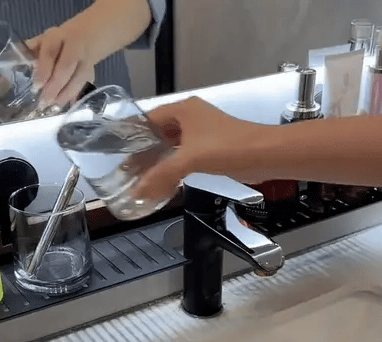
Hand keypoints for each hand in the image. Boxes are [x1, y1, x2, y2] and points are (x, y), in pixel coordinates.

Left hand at [26, 25, 94, 107]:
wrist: (86, 40)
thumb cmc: (58, 43)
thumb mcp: (43, 41)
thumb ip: (32, 51)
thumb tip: (19, 62)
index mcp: (59, 37)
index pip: (51, 53)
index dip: (44, 70)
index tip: (36, 86)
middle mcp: (75, 48)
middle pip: (66, 68)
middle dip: (55, 86)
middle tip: (44, 100)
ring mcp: (87, 62)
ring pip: (78, 80)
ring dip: (65, 95)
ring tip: (53, 106)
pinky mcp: (92, 75)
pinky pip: (84, 88)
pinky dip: (74, 98)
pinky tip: (65, 106)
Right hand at [136, 97, 277, 200]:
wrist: (264, 155)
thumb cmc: (229, 147)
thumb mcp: (190, 158)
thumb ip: (162, 174)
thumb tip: (138, 190)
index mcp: (184, 110)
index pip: (148, 118)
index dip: (132, 133)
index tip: (117, 148)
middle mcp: (190, 119)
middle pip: (159, 133)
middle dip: (144, 151)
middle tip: (127, 168)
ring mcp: (200, 134)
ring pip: (172, 146)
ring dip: (158, 160)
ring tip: (140, 176)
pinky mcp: (208, 149)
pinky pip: (183, 157)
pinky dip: (172, 167)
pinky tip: (163, 179)